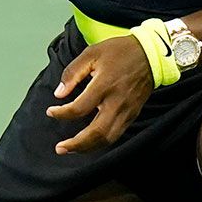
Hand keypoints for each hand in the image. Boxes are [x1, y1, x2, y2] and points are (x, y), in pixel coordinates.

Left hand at [45, 35, 153, 153]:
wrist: (151, 54)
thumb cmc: (120, 52)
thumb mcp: (92, 53)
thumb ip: (72, 73)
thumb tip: (59, 93)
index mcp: (104, 85)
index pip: (79, 108)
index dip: (62, 114)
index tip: (51, 112)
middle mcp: (117, 102)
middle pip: (96, 133)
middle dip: (76, 144)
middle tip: (60, 148)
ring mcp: (127, 111)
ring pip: (107, 138)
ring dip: (88, 147)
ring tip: (72, 149)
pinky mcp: (132, 114)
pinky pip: (116, 135)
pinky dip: (101, 142)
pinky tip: (89, 142)